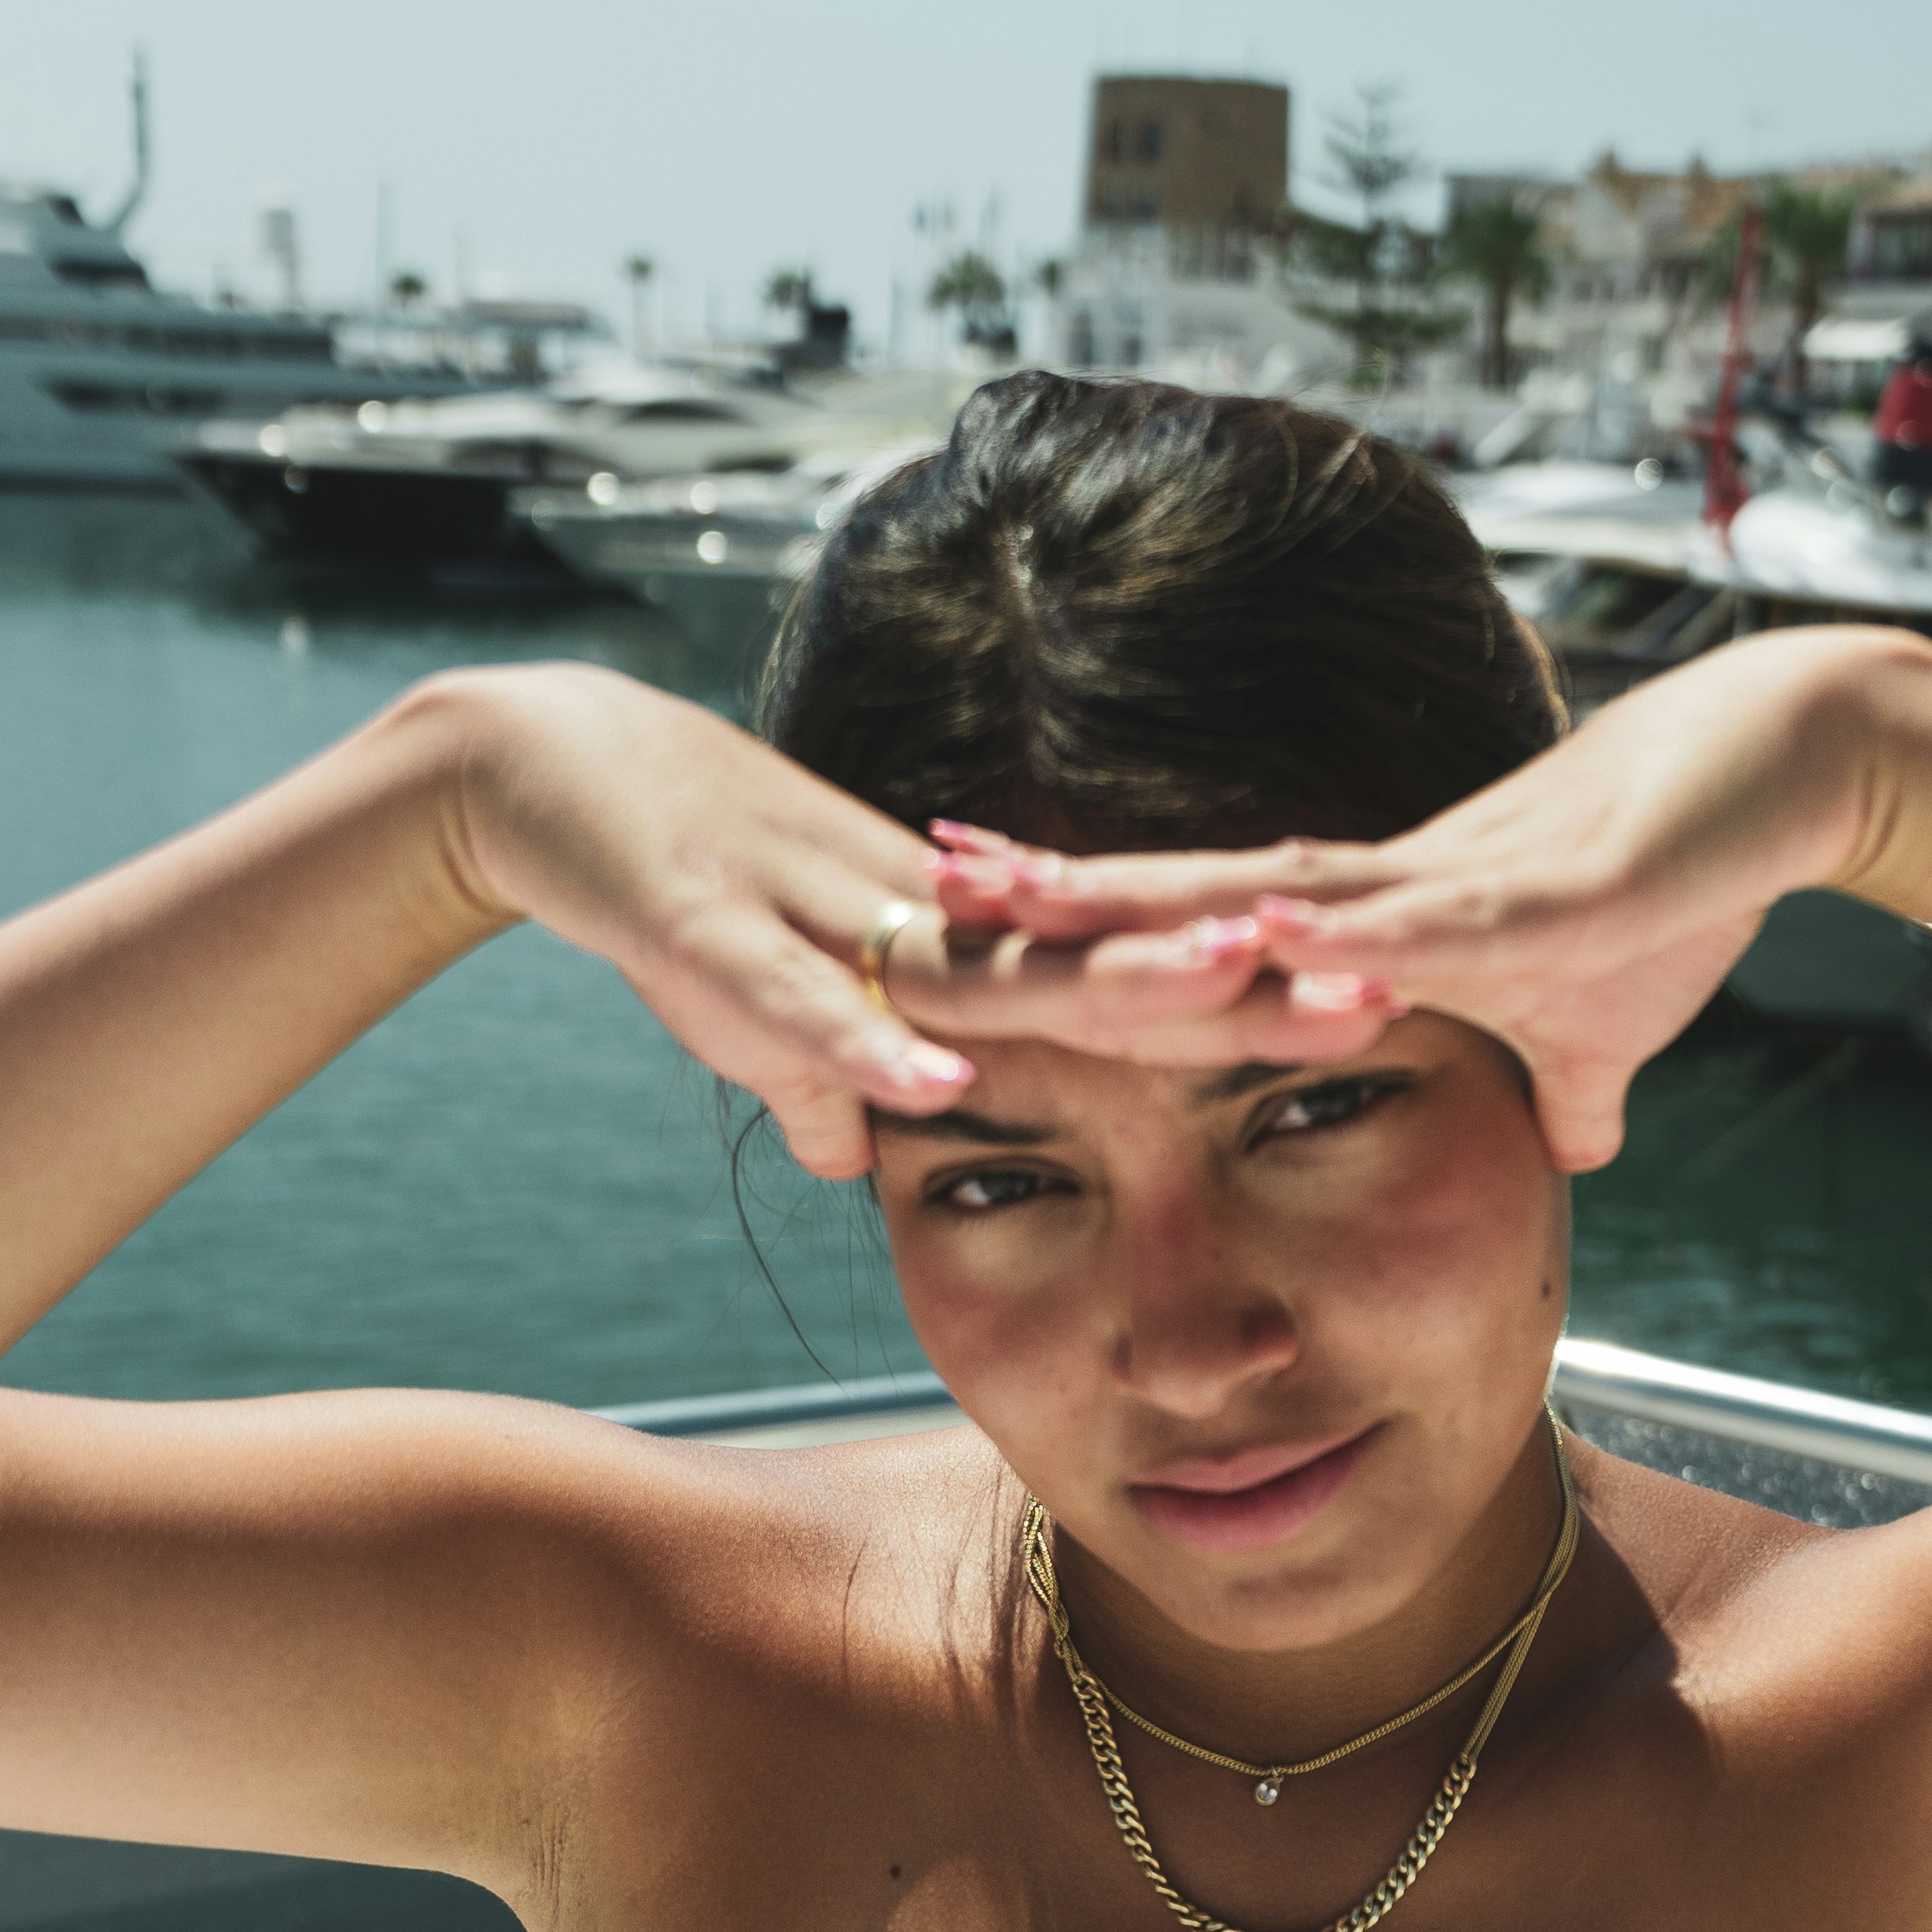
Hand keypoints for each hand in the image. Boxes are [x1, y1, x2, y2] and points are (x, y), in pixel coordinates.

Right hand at [422, 664, 1405, 1177]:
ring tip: (1233, 990)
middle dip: (1246, 977)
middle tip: (1390, 982)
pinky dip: (875, 1052)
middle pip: (1112, 957)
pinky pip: (810, 1013)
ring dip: (1110, 983)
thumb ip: (831, 1084)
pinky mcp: (721, 936)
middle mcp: (922, 926)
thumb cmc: (676, 899)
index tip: (1389, 1008)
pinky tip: (949, 1083)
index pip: (1140, 978)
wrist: (542, 773)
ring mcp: (828, 927)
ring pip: (997, 964)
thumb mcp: (771, 1023)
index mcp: (960, 950)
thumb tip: (858, 1158)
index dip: (1260, 997)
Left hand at [922, 630, 1901, 1167]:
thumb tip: (1570, 1151)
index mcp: (1373, 920)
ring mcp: (1441, 889)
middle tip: (915, 895)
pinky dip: (1327, 935)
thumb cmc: (1685, 888)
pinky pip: (1409, 929)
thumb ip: (1566, 1090)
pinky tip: (1241, 933)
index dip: (1089, 936)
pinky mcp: (1528, 905)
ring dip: (1145, 900)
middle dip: (1055, 905)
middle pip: (1184, 895)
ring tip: (1021, 900)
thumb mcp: (1604, 1028)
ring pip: (1257, 893)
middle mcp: (1376, 889)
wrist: (1784, 774)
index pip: (1197, 927)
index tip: (973, 941)